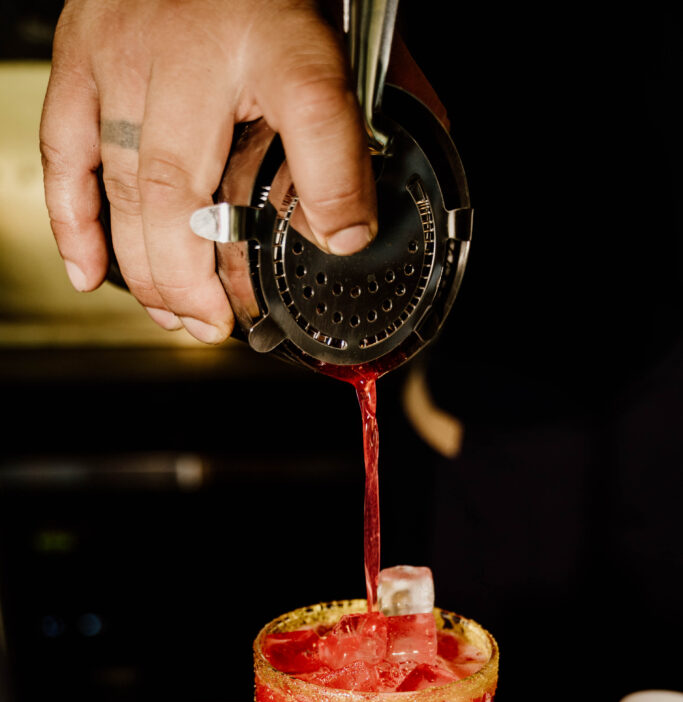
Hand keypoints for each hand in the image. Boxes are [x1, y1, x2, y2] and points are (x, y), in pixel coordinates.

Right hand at [40, 0, 445, 343]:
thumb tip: (356, 223)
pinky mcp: (79, 55)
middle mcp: (189, 45)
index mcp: (273, 34)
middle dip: (192, 277)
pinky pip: (62, 150)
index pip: (313, 108)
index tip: (340, 242)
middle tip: (214, 327)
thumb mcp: (330, 42)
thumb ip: (354, 125)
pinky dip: (73, 221)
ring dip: (145, 269)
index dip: (330, 189)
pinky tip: (90, 272)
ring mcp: (123, 51)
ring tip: (173, 317)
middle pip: (181, 185)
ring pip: (125, 184)